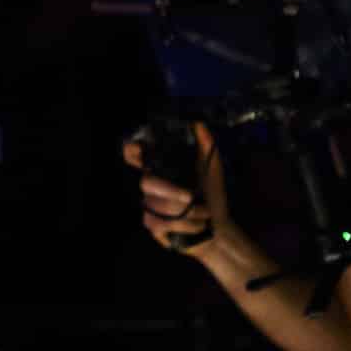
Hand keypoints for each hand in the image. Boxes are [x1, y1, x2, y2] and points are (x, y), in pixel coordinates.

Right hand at [122, 123, 232, 260]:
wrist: (219, 229)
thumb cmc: (213, 197)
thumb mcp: (213, 169)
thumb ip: (206, 146)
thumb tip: (198, 121)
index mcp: (162, 168)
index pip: (134, 156)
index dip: (131, 151)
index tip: (137, 149)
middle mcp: (152, 185)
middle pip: (147, 182)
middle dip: (172, 191)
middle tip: (191, 196)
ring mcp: (149, 206)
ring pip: (157, 205)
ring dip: (187, 212)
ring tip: (203, 214)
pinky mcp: (152, 225)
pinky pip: (160, 223)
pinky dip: (184, 225)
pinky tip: (195, 225)